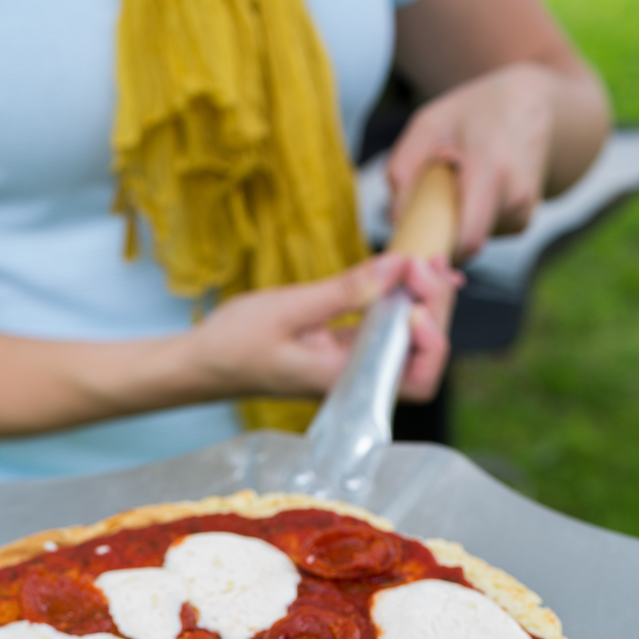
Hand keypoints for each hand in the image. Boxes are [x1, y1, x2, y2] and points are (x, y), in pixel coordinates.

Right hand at [188, 251, 460, 405]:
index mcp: (345, 379)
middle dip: (435, 308)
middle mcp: (355, 379)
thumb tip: (397, 266)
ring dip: (423, 301)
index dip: (431, 340)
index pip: (416, 377)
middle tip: (423, 260)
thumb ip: (345, 291)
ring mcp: (351, 367)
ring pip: (409, 342)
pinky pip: (386, 331)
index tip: (414, 296)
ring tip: (421, 259)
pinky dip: (403, 300)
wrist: (203, 365)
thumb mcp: (288, 308)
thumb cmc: (234, 344)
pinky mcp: (344, 351)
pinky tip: (408, 270)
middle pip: (422, 357)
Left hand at [387, 63, 559, 258]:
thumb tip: (394, 221)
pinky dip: (467, 222)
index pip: (467, 240)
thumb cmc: (473, 113)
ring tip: (453, 189)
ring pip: (471, 242)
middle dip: (437, 239)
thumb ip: (402, 170)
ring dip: (452, 226)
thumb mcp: (428, 125)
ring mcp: (523, 213)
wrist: (532, 105)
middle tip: (420, 211)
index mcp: (492, 170)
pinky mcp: (523, 222)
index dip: (436, 254)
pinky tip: (471, 193)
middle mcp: (516, 197)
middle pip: (464, 246)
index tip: (411, 248)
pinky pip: (482, 235)